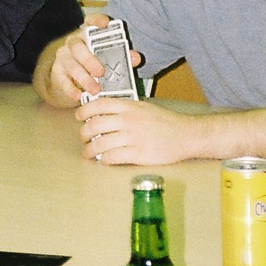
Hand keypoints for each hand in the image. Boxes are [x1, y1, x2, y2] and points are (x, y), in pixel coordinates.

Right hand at [44, 14, 143, 106]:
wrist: (69, 78)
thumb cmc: (93, 63)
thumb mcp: (107, 58)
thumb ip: (122, 56)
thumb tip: (136, 58)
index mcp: (87, 34)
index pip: (90, 21)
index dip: (97, 20)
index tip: (105, 23)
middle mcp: (73, 42)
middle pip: (77, 46)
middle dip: (89, 59)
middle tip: (101, 72)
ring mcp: (63, 57)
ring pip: (71, 65)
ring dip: (83, 78)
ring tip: (95, 89)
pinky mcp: (57, 72)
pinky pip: (62, 80)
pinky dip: (71, 89)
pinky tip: (79, 96)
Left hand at [76, 97, 194, 165]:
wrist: (186, 135)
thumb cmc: (165, 122)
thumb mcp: (143, 108)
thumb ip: (124, 109)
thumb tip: (102, 115)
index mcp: (129, 107)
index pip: (99, 104)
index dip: (84, 111)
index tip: (79, 117)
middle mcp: (128, 120)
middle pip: (95, 125)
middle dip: (84, 134)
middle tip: (84, 139)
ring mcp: (133, 137)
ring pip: (100, 144)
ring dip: (90, 150)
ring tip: (88, 153)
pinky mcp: (138, 154)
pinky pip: (112, 157)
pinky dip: (104, 160)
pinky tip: (103, 160)